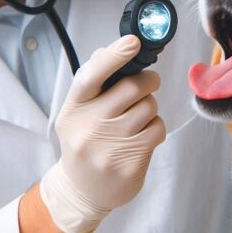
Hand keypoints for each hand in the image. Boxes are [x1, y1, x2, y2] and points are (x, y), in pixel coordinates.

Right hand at [39, 35, 165, 232]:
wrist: (82, 191)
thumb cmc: (84, 141)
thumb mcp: (77, 112)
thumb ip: (93, 83)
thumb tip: (108, 51)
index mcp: (74, 108)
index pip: (92, 76)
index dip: (113, 56)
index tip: (133, 41)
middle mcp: (89, 127)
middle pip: (132, 87)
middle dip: (147, 80)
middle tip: (147, 84)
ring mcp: (110, 148)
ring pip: (149, 107)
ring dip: (150, 107)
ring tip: (137, 117)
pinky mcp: (130, 164)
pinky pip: (157, 129)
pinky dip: (155, 127)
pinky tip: (141, 135)